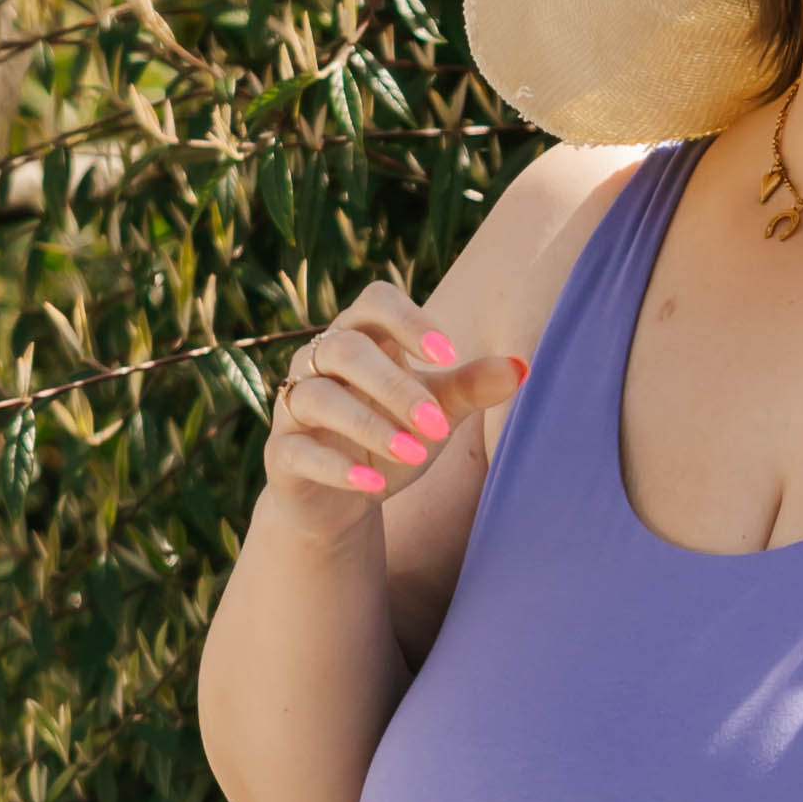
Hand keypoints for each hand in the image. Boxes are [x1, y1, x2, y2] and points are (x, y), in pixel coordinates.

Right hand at [263, 279, 525, 541]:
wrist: (343, 499)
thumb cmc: (393, 436)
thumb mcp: (437, 412)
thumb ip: (471, 388)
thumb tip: (521, 366)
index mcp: (363, 338)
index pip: (375, 302)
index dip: (409, 320)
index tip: (449, 355)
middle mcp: (320, 362)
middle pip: (345, 349)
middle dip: (394, 386)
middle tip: (437, 425)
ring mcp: (295, 405)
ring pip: (318, 396)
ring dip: (369, 425)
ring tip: (415, 455)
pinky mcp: (281, 452)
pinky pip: (297, 450)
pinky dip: (336, 467)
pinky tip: (372, 485)